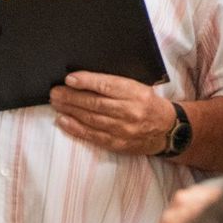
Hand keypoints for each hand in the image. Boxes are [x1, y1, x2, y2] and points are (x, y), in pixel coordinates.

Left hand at [50, 72, 175, 155]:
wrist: (167, 129)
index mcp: (136, 93)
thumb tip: (85, 79)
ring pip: (91, 119)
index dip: (87, 82)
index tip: (69, 78)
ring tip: (56, 103)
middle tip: (55, 92)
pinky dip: (76, 128)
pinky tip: (63, 121)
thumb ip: (116, 84)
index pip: (108, 85)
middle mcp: (130, 111)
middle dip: (72, 97)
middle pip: (95, 103)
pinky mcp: (118, 144)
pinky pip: (93, 135)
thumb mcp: (139, 87)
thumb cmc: (148, 103)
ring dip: (70, 111)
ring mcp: (124, 130)